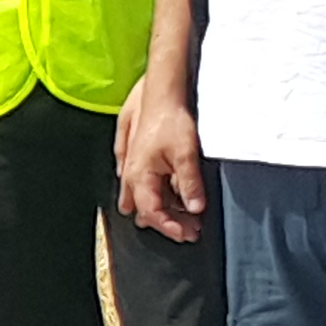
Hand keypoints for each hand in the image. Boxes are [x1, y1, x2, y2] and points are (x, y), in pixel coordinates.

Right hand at [117, 78, 210, 241]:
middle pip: (146, 209)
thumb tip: (195, 208)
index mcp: (139, 176)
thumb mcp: (186, 154)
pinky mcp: (135, 156)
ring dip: (163, 207)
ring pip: (142, 198)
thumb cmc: (170, 119)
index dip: (170, 227)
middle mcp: (130, 174)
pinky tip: (168, 194)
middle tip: (191, 228)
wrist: (160, 92)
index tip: (189, 233)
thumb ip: (190, 184)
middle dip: (168, 221)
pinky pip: (141, 184)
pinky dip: (157, 193)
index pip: (152, 213)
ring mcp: (130, 165)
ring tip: (184, 213)